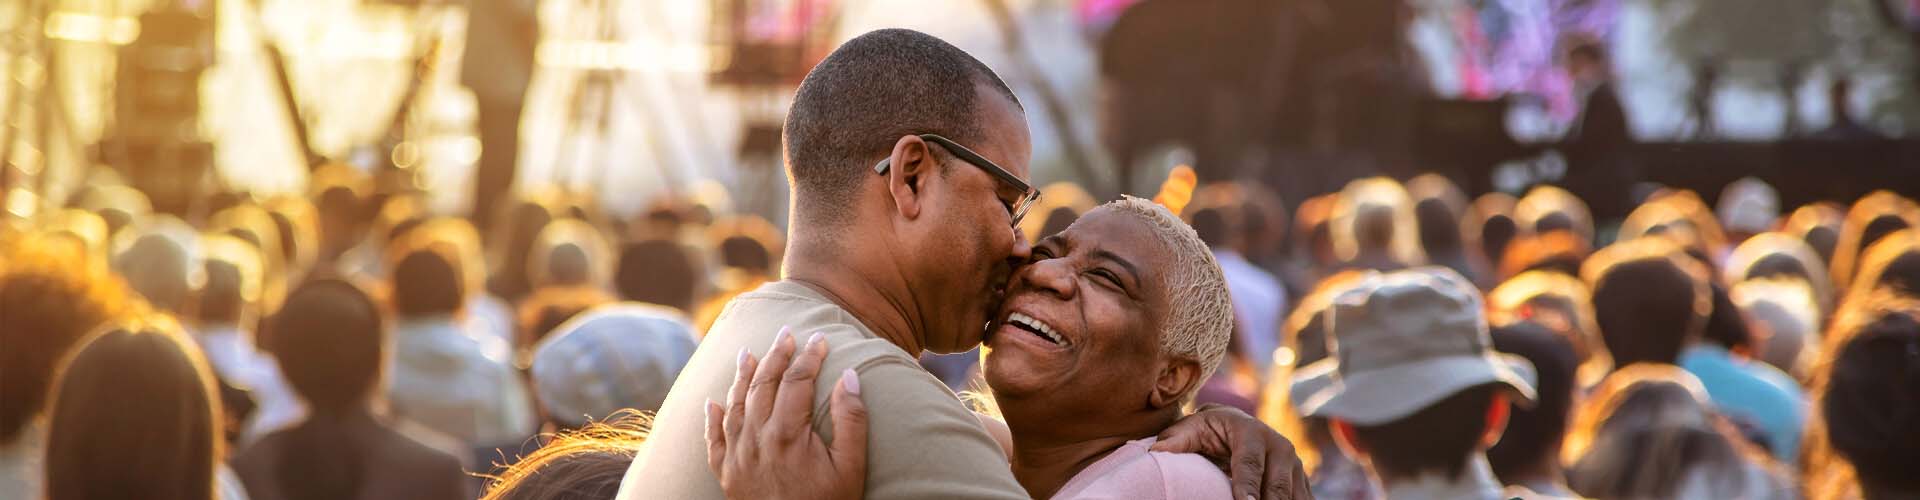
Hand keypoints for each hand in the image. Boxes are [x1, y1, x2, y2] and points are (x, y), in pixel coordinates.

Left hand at [704, 328, 868, 499]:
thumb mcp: (851, 467)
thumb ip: (851, 420)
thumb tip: (848, 377)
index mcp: (788, 434)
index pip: (797, 380)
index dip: (809, 356)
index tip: (820, 339)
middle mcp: (756, 440)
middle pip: (763, 384)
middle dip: (776, 354)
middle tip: (786, 333)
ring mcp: (737, 457)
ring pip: (735, 405)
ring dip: (741, 376)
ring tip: (748, 353)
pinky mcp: (726, 476)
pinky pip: (714, 440)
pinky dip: (711, 418)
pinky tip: (711, 402)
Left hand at [1151, 404, 1311, 499]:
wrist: (1236, 424)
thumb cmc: (1208, 429)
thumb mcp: (1192, 429)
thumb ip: (1176, 440)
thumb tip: (1155, 453)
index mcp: (1252, 431)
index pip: (1249, 462)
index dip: (1247, 485)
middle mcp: (1279, 445)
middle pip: (1277, 483)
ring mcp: (1294, 464)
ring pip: (1294, 494)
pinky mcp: (1300, 479)